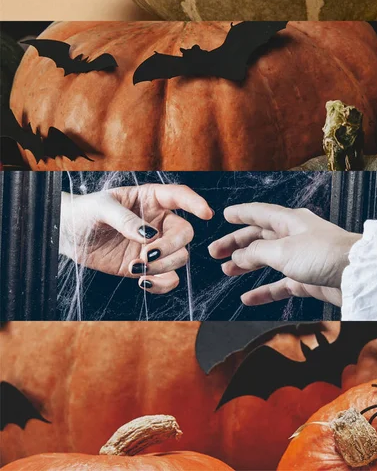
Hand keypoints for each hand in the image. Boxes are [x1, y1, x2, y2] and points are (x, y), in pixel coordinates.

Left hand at [60, 184, 212, 293]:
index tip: (206, 213)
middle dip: (171, 246)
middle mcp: (158, 221)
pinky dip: (162, 284)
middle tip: (147, 255)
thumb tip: (149, 235)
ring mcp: (154, 245)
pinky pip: (168, 278)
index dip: (195, 203)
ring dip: (163, 266)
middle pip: (184, 233)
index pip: (179, 196)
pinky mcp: (146, 266)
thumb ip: (125, 220)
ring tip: (136, 268)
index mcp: (151, 198)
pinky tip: (143, 282)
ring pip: (179, 257)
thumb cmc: (85, 212)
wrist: (67, 235)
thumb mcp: (101, 209)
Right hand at [208, 203, 360, 306]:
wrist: (357, 276)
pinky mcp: (307, 278)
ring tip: (227, 272)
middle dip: (236, 244)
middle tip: (215, 252)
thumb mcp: (283, 251)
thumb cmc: (324, 254)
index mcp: (289, 220)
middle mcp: (294, 236)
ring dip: (246, 266)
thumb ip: (257, 253)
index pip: (259, 213)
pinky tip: (248, 298)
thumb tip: (239, 256)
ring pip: (267, 260)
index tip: (225, 215)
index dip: (240, 214)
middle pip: (259, 237)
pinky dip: (263, 290)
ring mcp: (300, 257)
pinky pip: (279, 284)